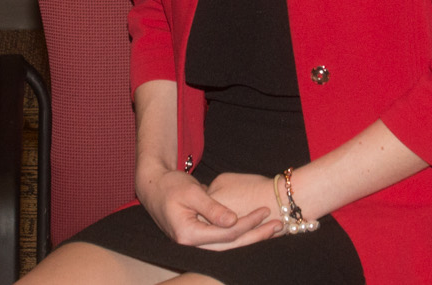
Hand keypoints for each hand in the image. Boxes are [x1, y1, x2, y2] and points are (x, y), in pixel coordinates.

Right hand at [137, 165, 271, 247]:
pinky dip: (240, 234)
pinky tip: (256, 229)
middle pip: (231, 244)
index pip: (226, 233)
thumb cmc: (170, 185)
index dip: (248, 223)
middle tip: (278, 225)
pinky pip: (223, 239)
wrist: (152, 187)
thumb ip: (212, 208)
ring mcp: (195, 243)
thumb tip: (234, 222)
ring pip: (228, 245)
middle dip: (256, 235)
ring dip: (251, 237)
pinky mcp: (199, 237)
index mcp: (188, 235)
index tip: (265, 210)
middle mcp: (191, 244)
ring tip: (272, 228)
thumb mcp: (191, 192)